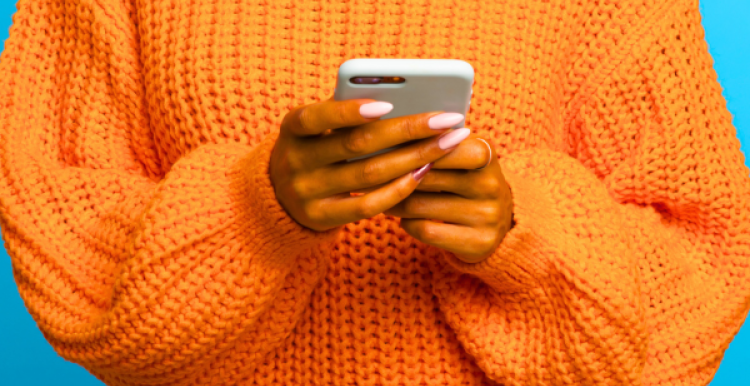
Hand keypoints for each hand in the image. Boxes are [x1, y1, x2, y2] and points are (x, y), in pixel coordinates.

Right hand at [269, 97, 470, 231]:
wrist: (277, 195)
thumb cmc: (313, 147)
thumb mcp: (316, 127)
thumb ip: (346, 111)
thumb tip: (404, 94)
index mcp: (293, 128)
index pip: (317, 117)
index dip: (350, 111)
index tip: (388, 104)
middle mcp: (295, 160)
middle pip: (357, 145)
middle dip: (407, 130)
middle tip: (446, 119)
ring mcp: (307, 192)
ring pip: (369, 174)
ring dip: (414, 157)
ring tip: (447, 143)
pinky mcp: (322, 217)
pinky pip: (367, 205)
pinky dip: (398, 189)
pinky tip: (425, 172)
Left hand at [385, 135, 513, 262]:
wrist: (499, 224)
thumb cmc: (466, 180)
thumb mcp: (462, 156)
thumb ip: (433, 143)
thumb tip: (387, 134)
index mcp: (486, 153)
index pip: (442, 145)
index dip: (410, 149)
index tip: (385, 150)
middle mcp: (491, 184)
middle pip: (425, 176)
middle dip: (394, 176)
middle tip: (370, 174)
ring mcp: (487, 215)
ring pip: (419, 205)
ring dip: (394, 202)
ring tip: (382, 197)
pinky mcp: (478, 243)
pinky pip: (425, 230)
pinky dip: (407, 223)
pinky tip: (404, 218)